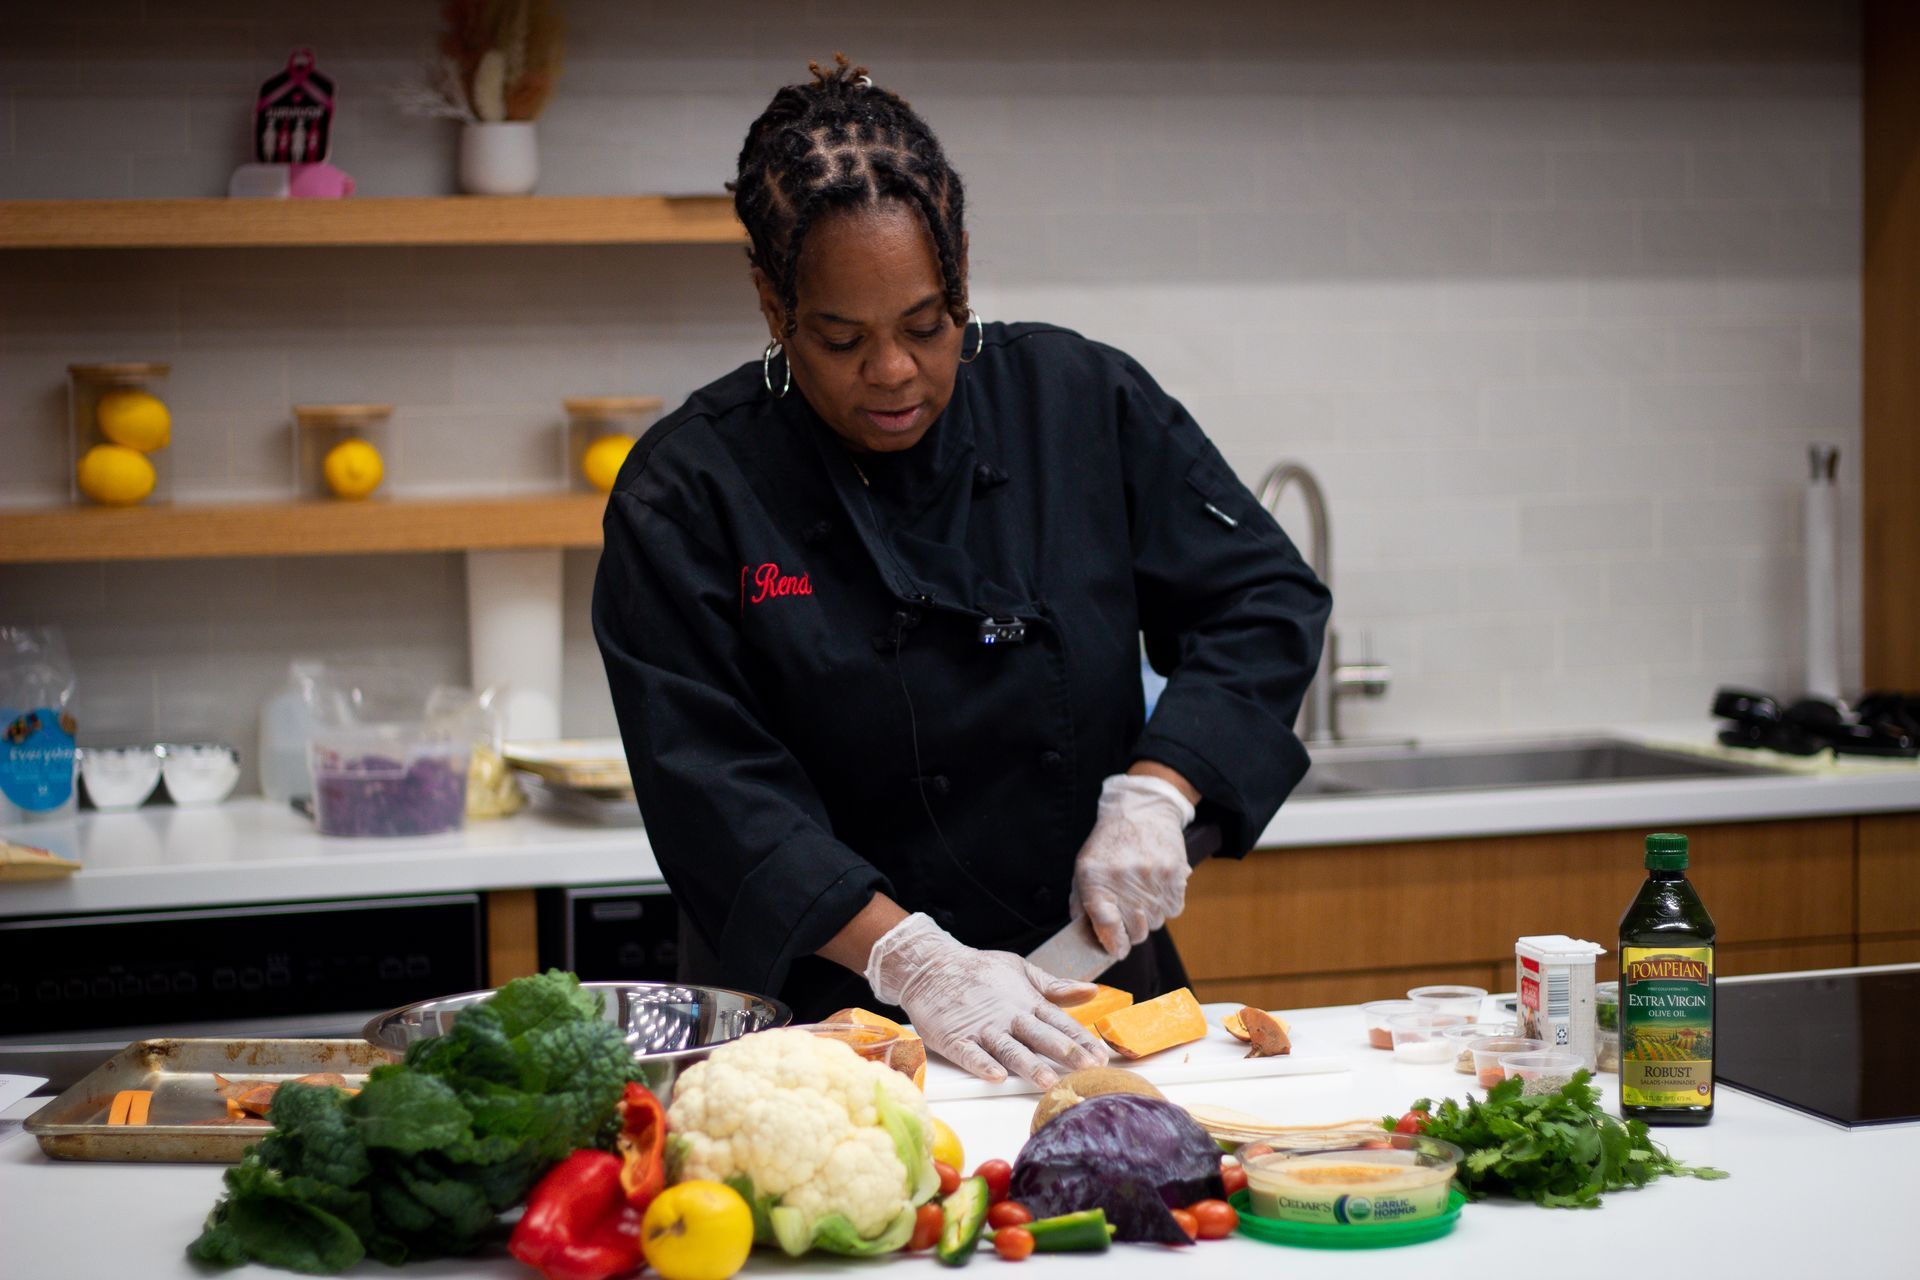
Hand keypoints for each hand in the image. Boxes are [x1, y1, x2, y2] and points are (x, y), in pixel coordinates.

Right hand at [865, 913, 1110, 1086]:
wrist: (932, 966)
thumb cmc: (980, 970)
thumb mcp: (1020, 970)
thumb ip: (1055, 987)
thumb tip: (1091, 991)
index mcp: (1026, 1001)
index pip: (1060, 1022)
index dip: (1082, 1040)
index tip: (1103, 1056)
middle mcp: (1008, 1015)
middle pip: (1041, 1036)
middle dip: (1065, 1053)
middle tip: (1088, 1069)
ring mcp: (981, 1028)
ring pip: (1009, 1049)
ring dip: (1029, 1065)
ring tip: (1048, 1081)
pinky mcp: (955, 1038)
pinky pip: (970, 1054)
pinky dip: (982, 1064)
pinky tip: (996, 1076)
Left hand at [1069, 773, 1196, 960]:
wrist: (1141, 812)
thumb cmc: (1109, 844)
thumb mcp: (1084, 869)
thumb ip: (1082, 905)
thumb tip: (1089, 938)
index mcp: (1096, 879)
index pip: (1107, 926)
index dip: (1113, 944)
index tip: (1116, 950)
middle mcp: (1125, 880)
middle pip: (1136, 932)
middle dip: (1130, 932)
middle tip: (1127, 916)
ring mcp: (1153, 878)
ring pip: (1156, 923)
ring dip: (1148, 917)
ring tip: (1141, 893)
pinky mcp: (1175, 875)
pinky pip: (1174, 910)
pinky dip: (1166, 906)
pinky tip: (1156, 888)